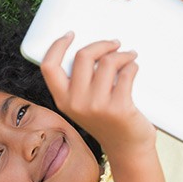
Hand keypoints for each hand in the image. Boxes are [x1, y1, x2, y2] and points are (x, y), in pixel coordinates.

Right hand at [40, 32, 155, 157]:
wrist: (125, 147)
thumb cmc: (106, 121)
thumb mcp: (82, 104)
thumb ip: (79, 82)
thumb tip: (91, 48)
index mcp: (62, 100)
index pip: (49, 67)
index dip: (57, 46)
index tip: (70, 34)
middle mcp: (75, 103)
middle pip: (83, 56)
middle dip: (101, 44)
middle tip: (114, 44)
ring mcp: (96, 106)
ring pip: (108, 62)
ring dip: (122, 54)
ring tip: (129, 58)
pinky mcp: (118, 107)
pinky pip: (127, 72)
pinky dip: (133, 66)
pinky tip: (133, 69)